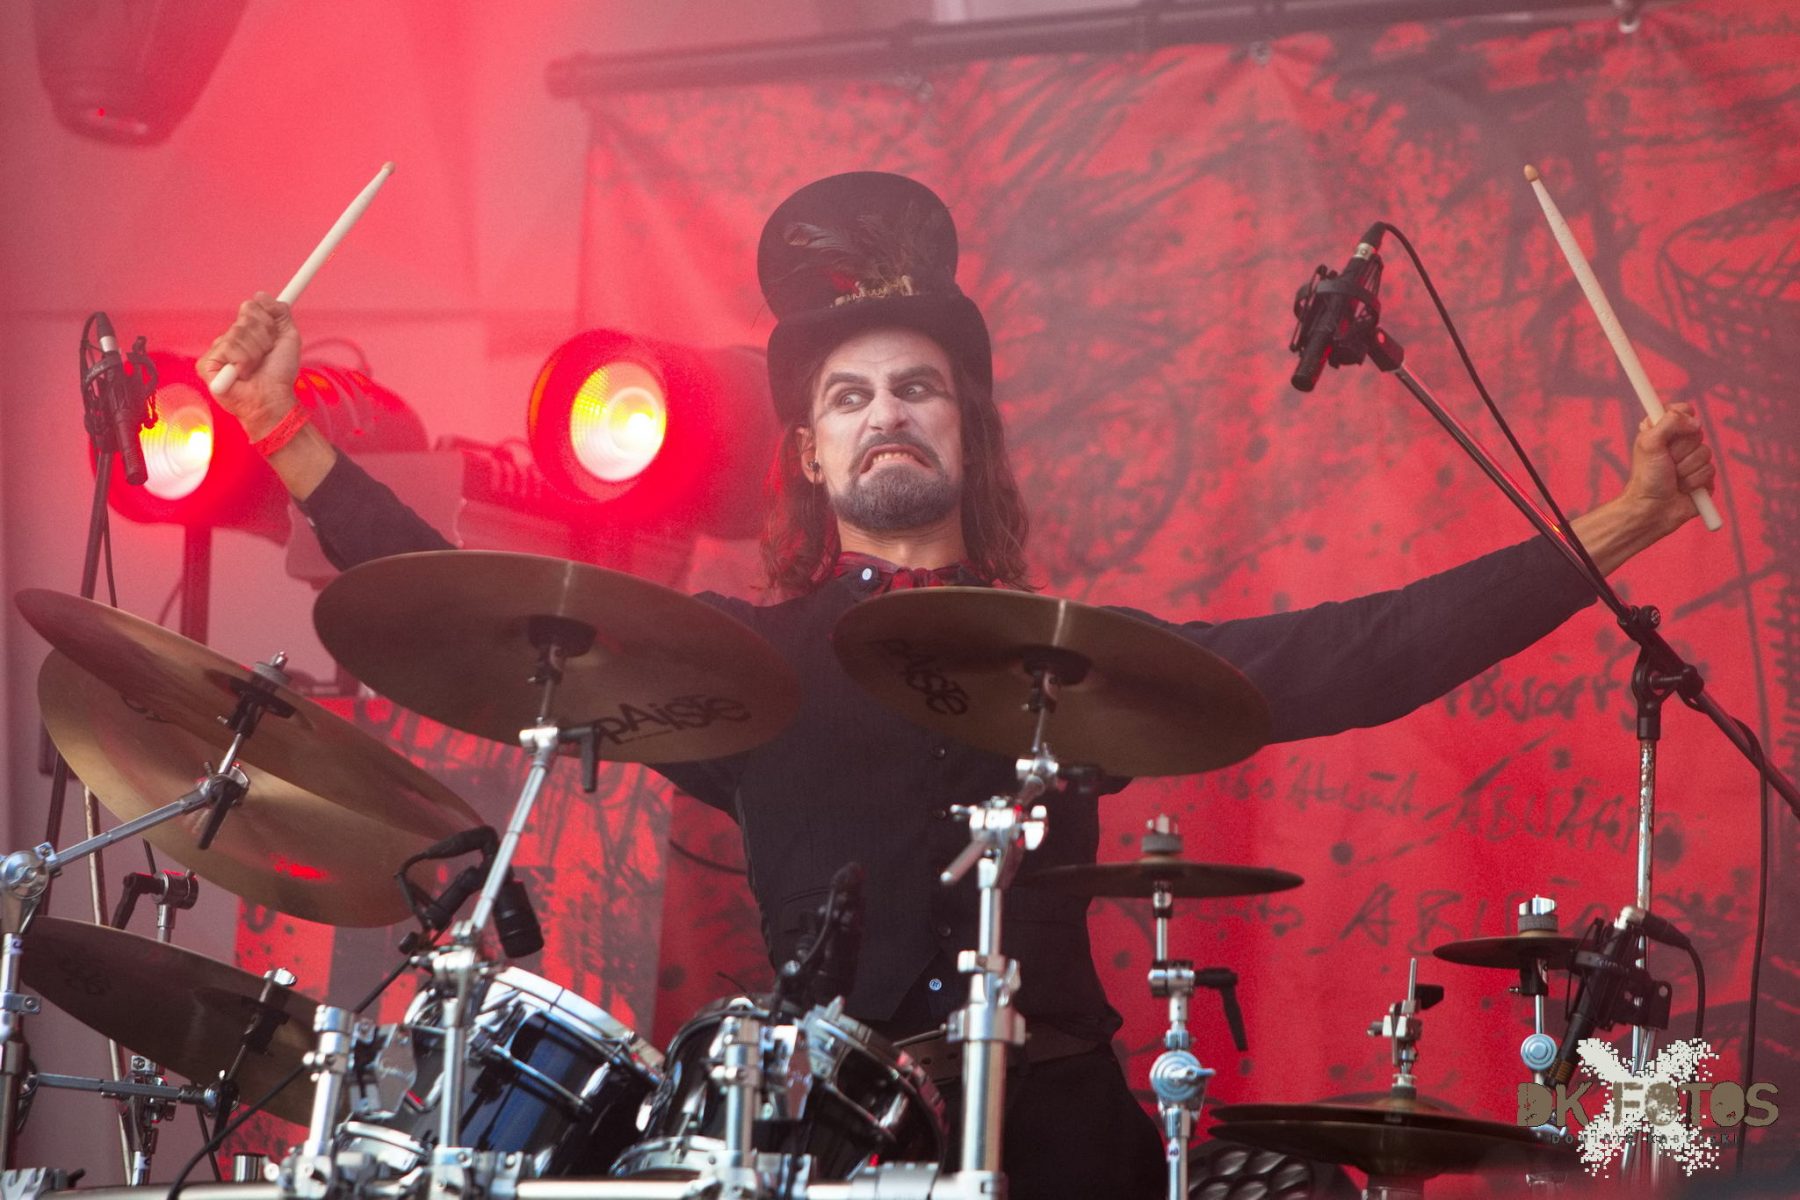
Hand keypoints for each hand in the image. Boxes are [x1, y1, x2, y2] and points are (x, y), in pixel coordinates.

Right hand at [196, 293, 300, 440]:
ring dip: (255, 352)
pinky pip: (227, 347)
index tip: (274, 333)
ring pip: (238, 332)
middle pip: (246, 316)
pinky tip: (242, 374)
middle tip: (266, 355)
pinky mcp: (206, 363)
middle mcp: (230, 337)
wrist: (273, 399)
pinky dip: (242, 361)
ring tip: (255, 368)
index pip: (252, 306)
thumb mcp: (288, 338)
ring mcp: (217, 350)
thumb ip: (280, 314)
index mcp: (246, 330)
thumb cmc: (280, 374)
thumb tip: (261, 294)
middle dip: (264, 338)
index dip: (267, 319)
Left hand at [1570, 402, 1716, 574]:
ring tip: (1673, 478)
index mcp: (1662, 431)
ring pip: (1706, 453)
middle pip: (1697, 432)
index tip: (1673, 429)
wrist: (1652, 509)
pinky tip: (1683, 489)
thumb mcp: (1649, 443)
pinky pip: (1711, 471)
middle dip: (1681, 450)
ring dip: (1687, 469)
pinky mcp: (1704, 477)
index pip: (1683, 410)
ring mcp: (1693, 459)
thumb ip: (1669, 423)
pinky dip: (1695, 481)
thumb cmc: (1647, 477)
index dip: (1682, 418)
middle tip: (1667, 462)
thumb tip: (1694, 420)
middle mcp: (1678, 443)